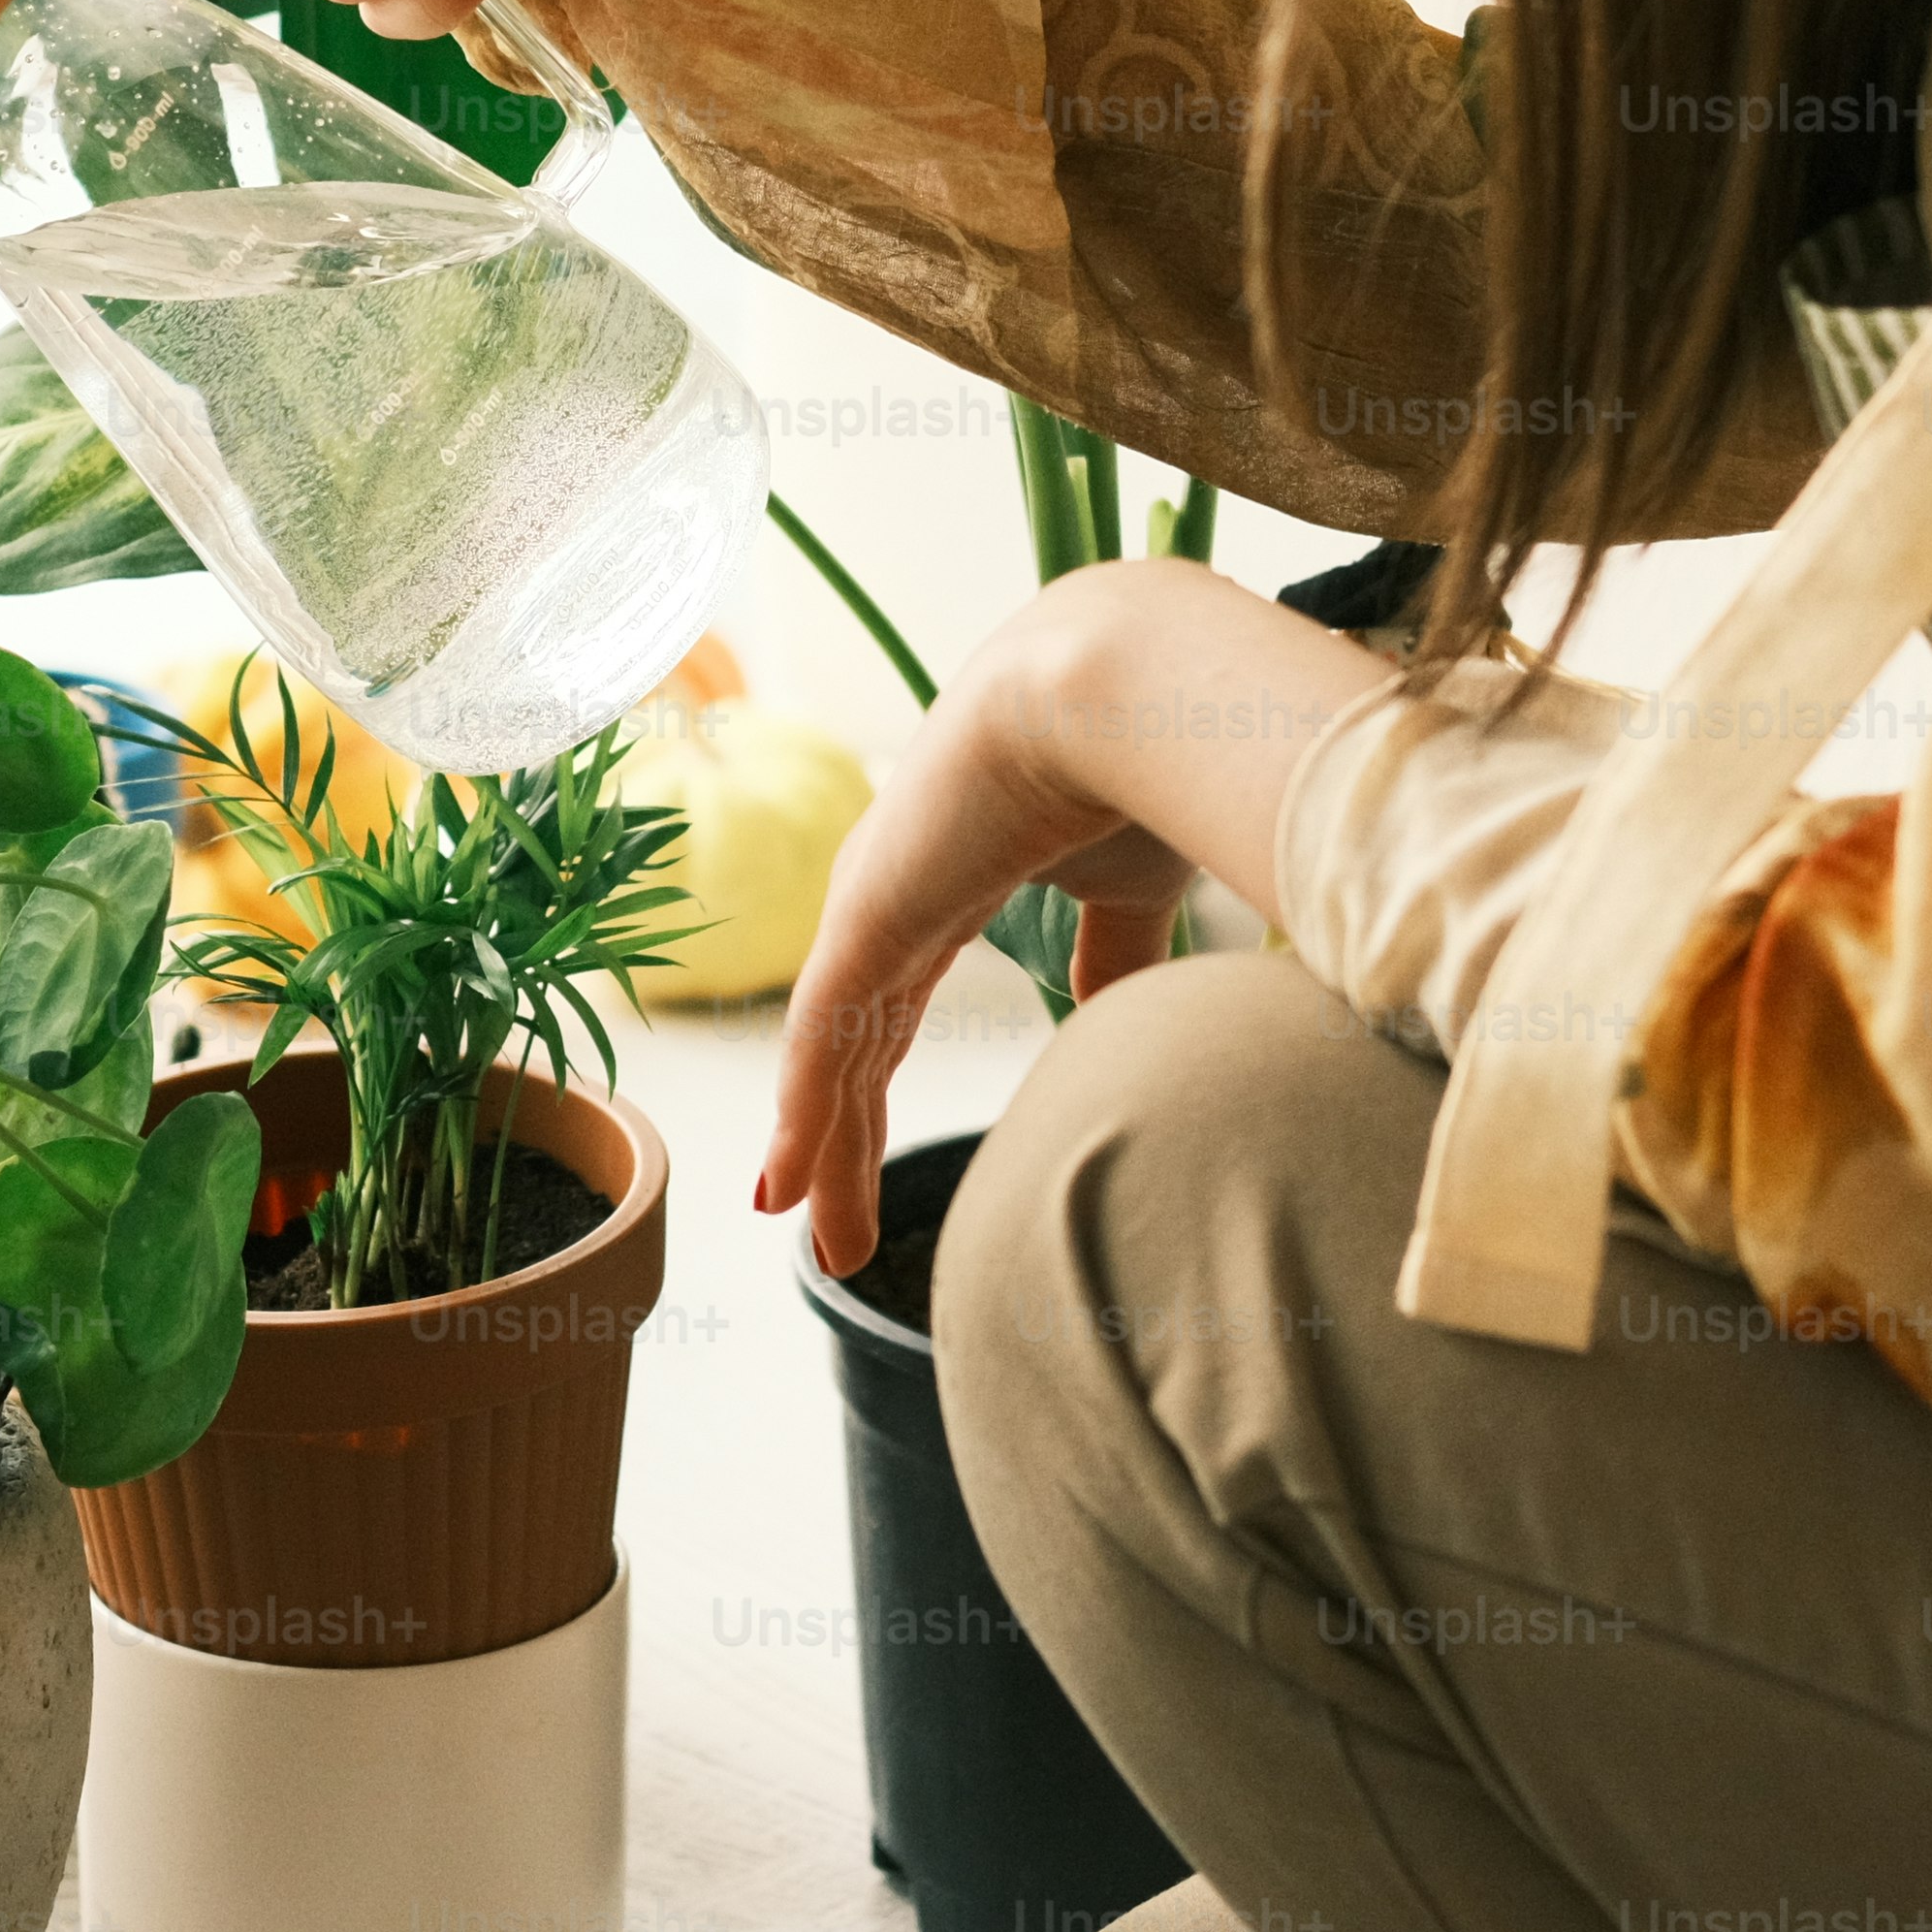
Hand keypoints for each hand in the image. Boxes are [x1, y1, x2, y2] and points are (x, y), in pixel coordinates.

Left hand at [757, 574, 1222, 1278]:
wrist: (1127, 692)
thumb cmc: (1142, 766)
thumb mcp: (1127, 890)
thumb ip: (1110, 956)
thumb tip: (1112, 1025)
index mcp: (944, 883)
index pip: (889, 1009)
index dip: (867, 1089)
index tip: (858, 1164)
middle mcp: (890, 894)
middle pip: (852, 1048)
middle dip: (841, 1143)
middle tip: (830, 1232)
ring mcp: (870, 902)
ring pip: (831, 1058)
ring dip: (823, 1154)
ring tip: (816, 1239)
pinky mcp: (867, 914)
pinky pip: (822, 1038)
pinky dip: (804, 1116)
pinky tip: (789, 1183)